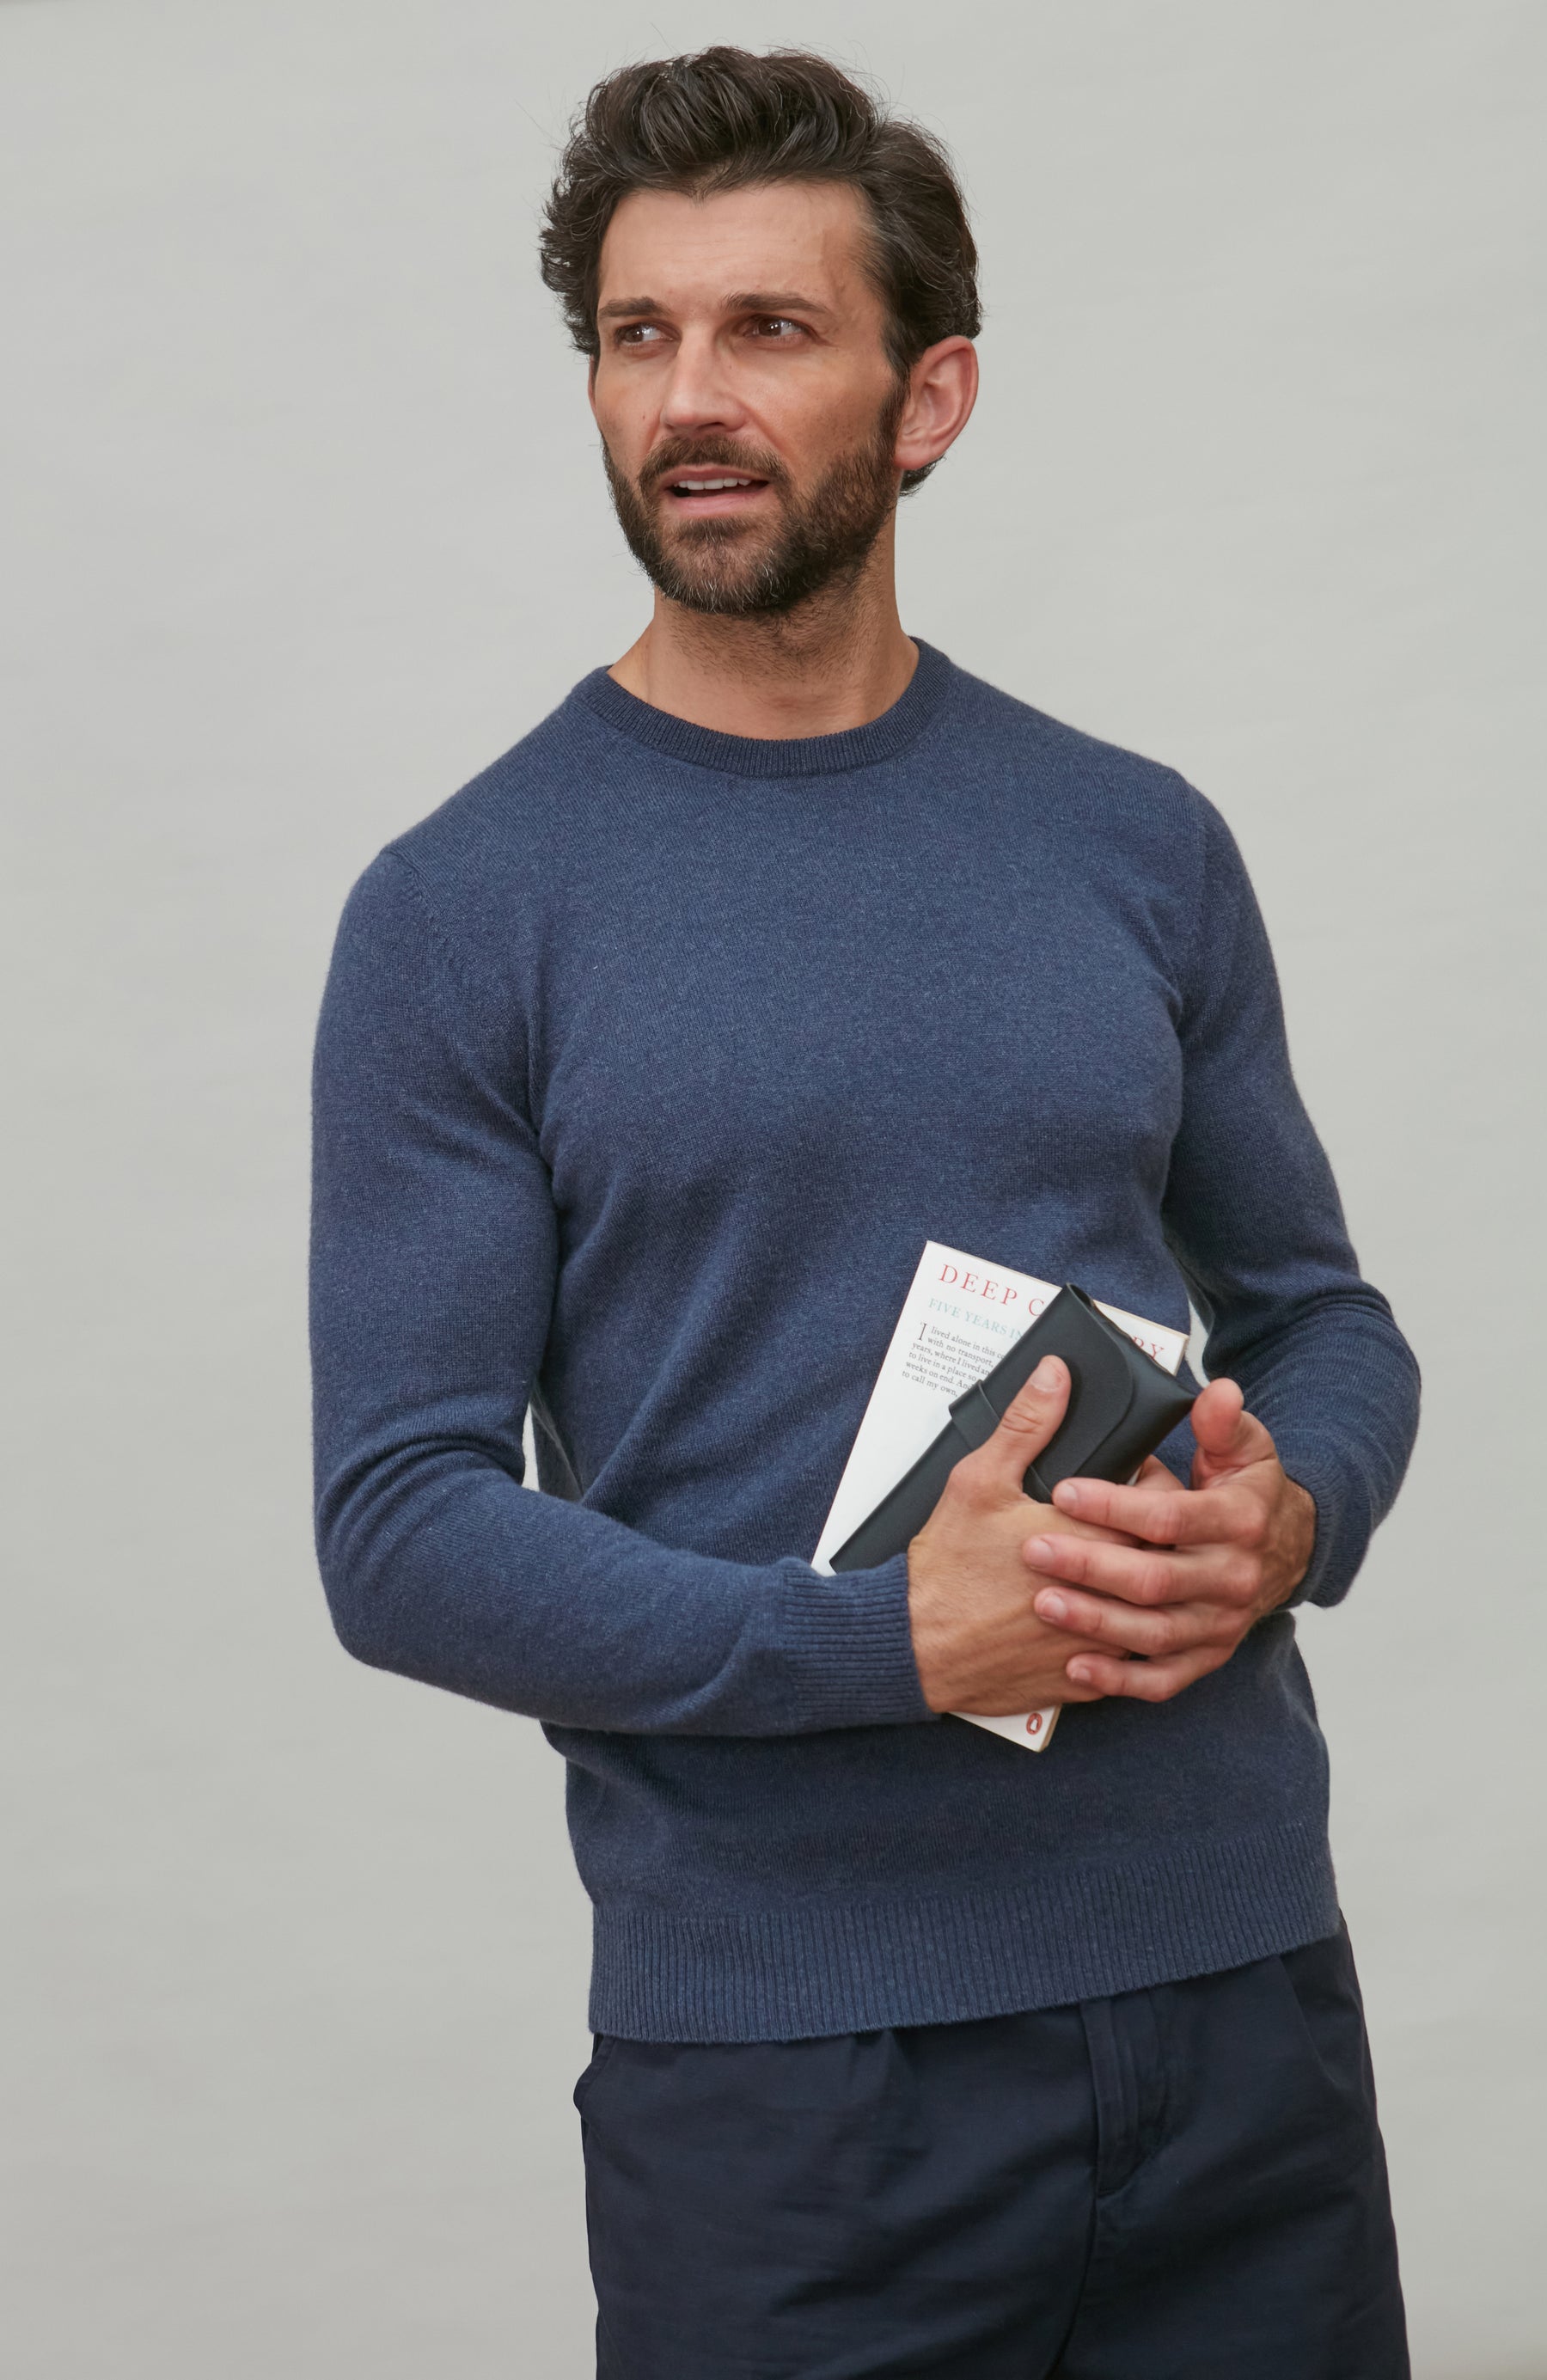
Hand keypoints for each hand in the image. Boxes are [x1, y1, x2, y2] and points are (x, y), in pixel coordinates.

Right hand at [907, 1356, 1141, 1713]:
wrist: (916, 1646)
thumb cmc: (948, 1565)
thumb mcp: (980, 1480)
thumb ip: (1027, 1424)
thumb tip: (1056, 1375)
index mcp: (1096, 1542)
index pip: (1163, 1509)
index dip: (1156, 1490)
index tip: (1138, 1482)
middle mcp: (1111, 1598)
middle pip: (1165, 1562)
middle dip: (1153, 1537)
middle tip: (1126, 1521)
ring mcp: (1100, 1647)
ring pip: (1151, 1616)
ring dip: (1140, 1591)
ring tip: (1117, 1568)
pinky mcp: (1083, 1682)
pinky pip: (1122, 1662)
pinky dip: (1114, 1637)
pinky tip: (1096, 1618)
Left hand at [1024, 1377, 1315, 1703]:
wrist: (1289, 1551)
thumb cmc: (1248, 1493)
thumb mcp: (1245, 1448)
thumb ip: (1222, 1422)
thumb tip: (1216, 1391)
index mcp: (1238, 1522)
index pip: (1170, 1517)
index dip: (1114, 1506)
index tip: (1064, 1491)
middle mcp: (1233, 1579)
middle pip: (1155, 1579)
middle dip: (1091, 1566)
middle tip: (1035, 1550)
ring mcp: (1221, 1624)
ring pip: (1154, 1632)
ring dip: (1097, 1622)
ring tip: (1044, 1603)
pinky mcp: (1208, 1656)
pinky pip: (1164, 1679)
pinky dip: (1120, 1679)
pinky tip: (1076, 1668)